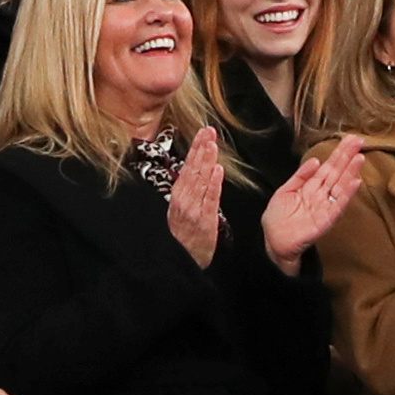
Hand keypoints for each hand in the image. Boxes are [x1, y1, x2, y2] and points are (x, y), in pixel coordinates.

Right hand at [166, 127, 225, 267]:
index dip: (195, 150)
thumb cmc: (183, 236)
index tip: (202, 134)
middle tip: (208, 131)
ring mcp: (194, 211)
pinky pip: (210, 200)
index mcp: (177, 197)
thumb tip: (197, 168)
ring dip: (206, 161)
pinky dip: (213, 184)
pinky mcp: (205, 222)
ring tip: (212, 144)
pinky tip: (217, 170)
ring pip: (200, 182)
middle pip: (193, 171)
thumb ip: (189, 190)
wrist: (182, 262)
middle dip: (201, 149)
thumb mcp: (181, 211)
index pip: (187, 168)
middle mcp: (184, 201)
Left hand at [260, 134, 371, 269]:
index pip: (328, 166)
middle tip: (360, 141)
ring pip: (340, 186)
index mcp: (311, 186)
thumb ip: (300, 176)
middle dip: (348, 157)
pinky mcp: (325, 220)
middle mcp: (321, 194)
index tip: (350, 139)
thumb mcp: (285, 190)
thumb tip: (315, 160)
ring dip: (351, 172)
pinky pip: (338, 205)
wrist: (272, 242)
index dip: (339, 153)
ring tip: (360, 157)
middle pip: (337, 172)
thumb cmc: (277, 218)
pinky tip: (356, 182)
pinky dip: (347, 194)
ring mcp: (325, 207)